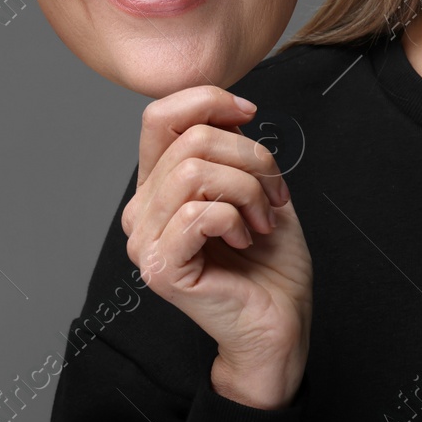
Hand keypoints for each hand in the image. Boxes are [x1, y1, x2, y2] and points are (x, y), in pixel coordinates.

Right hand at [121, 86, 311, 408]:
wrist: (280, 321)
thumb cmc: (270, 261)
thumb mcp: (255, 186)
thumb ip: (232, 148)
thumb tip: (229, 110)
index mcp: (158, 187)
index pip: (159, 116)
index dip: (207, 100)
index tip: (249, 113)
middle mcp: (141, 212)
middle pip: (191, 140)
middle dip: (249, 157)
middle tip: (272, 193)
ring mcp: (145, 242)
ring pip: (195, 172)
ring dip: (246, 189)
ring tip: (261, 219)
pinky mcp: (161, 268)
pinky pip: (199, 212)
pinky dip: (236, 217)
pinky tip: (245, 239)